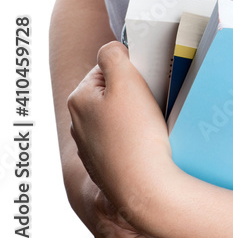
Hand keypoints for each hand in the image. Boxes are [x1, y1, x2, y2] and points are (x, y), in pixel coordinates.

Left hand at [68, 41, 177, 233]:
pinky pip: (121, 139)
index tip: (143, 83)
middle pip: (110, 91)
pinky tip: (146, 143)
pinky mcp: (104, 165)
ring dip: (133, 114)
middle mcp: (78, 124)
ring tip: (150, 124)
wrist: (144, 188)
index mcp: (78, 99)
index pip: (105, 67)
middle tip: (149, 101)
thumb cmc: (135, 133)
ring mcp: (90, 147)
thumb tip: (110, 49)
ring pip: (116, 115)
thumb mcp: (126, 80)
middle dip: (131, 92)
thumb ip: (114, 54)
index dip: (128, 70)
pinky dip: (134, 137)